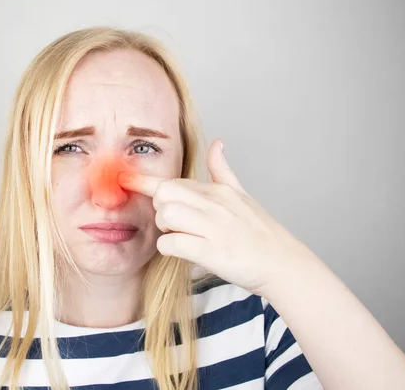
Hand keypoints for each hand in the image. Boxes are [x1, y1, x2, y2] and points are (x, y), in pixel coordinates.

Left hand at [118, 139, 313, 295]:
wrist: (282, 262)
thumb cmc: (258, 231)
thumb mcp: (241, 194)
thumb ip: (222, 170)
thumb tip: (217, 142)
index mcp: (216, 190)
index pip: (172, 180)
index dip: (142, 180)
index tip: (123, 179)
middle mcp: (213, 204)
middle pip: (164, 194)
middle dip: (160, 209)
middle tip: (175, 223)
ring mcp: (213, 227)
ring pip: (166, 215)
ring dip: (166, 229)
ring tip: (183, 236)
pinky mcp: (211, 251)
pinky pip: (172, 244)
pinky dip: (171, 249)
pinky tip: (185, 252)